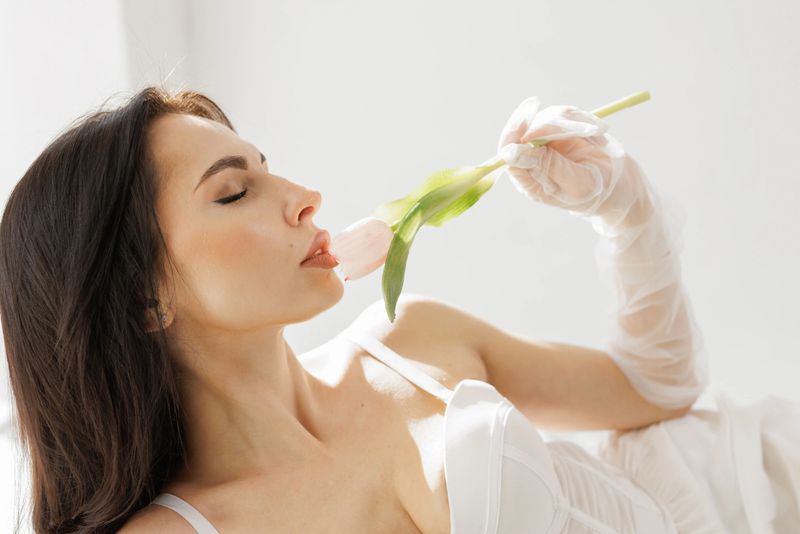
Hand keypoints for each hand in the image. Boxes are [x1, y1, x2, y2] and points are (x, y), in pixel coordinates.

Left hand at [497, 96, 648, 225]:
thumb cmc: (596, 194)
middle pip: (528, 128)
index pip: (508, 152)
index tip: (527, 116)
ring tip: (597, 134)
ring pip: (547, 117)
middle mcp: (533, 159)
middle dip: (554, 124)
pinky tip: (599, 133)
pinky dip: (584, 119)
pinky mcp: (561, 130)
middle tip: (585, 127)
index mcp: (529, 179)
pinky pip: (565, 114)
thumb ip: (549, 167)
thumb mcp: (577, 185)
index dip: (513, 132)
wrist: (618, 187)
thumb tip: (513, 152)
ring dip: (574, 122)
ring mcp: (546, 142)